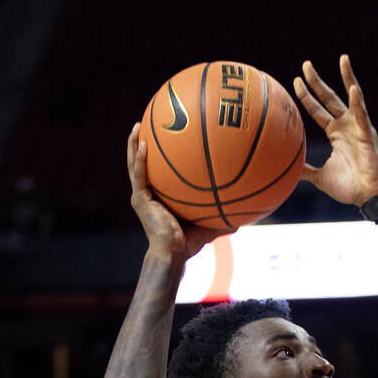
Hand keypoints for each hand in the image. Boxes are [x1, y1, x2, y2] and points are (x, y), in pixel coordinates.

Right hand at [126, 123, 225, 260]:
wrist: (173, 253)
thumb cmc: (188, 245)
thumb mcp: (208, 227)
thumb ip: (222, 221)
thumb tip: (243, 220)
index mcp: (159, 199)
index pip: (156, 174)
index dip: (156, 157)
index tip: (163, 140)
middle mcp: (147, 195)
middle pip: (141, 164)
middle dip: (141, 144)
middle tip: (144, 124)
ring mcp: (141, 196)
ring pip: (134, 165)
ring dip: (134, 145)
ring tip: (137, 126)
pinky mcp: (140, 199)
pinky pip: (139, 175)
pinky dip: (140, 159)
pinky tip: (144, 144)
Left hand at [294, 55, 377, 205]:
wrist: (369, 197)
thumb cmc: (350, 187)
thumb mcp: (320, 178)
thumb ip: (305, 170)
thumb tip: (287, 170)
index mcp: (336, 133)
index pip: (318, 110)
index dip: (307, 97)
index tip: (295, 82)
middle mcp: (347, 126)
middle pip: (330, 98)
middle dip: (317, 82)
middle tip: (305, 64)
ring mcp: (359, 128)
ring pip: (352, 98)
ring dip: (347, 78)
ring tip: (343, 59)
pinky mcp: (367, 136)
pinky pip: (362, 116)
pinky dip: (358, 102)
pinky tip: (353, 88)